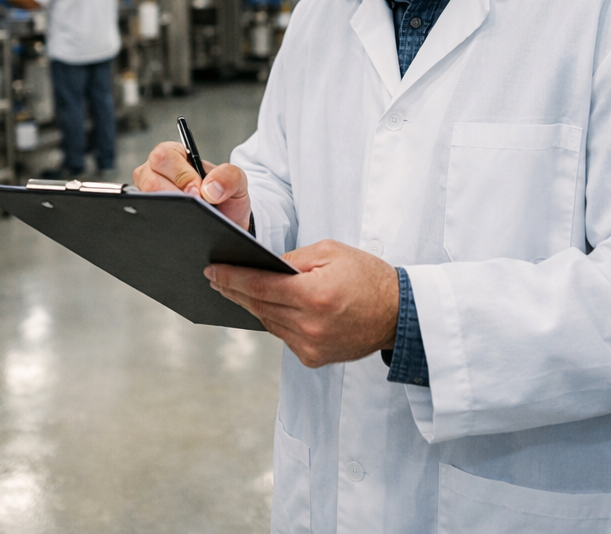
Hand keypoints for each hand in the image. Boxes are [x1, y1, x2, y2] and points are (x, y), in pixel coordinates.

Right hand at [133, 141, 250, 229]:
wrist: (227, 224)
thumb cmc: (226, 197)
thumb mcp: (237, 182)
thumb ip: (229, 176)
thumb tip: (209, 189)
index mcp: (175, 156)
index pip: (164, 156)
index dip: (180, 174)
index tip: (197, 191)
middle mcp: (156, 173)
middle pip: (148, 178)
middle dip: (172, 194)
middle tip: (195, 206)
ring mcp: (148, 195)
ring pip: (144, 200)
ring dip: (167, 210)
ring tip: (188, 219)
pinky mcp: (148, 216)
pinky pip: (145, 219)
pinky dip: (161, 225)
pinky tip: (179, 230)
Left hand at [204, 240, 399, 367]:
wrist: (398, 314)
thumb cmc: (367, 276)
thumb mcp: (331, 252)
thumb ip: (294, 259)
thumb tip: (263, 265)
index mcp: (315, 295)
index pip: (260, 285)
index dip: (232, 277)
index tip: (212, 270)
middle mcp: (310, 325)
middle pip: (259, 306)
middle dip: (234, 290)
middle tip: (214, 277)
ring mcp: (312, 347)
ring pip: (268, 322)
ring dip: (250, 305)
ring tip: (233, 289)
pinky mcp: (314, 359)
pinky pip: (283, 336)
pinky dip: (273, 320)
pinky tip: (263, 306)